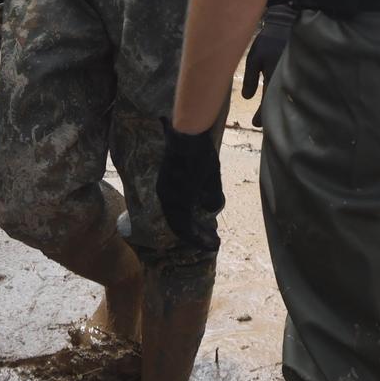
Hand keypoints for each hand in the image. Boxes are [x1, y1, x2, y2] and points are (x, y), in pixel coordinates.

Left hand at [156, 118, 223, 252]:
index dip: (190, 228)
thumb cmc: (199, 151)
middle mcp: (165, 194)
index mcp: (168, 188)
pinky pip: (187, 222)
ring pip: (181, 226)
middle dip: (195, 238)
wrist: (193, 135)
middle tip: (212, 245)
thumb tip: (210, 208)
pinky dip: (198, 234)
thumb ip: (207, 192)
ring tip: (214, 244)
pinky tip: (212, 239)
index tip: (206, 236)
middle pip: (177, 224)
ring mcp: (171, 196)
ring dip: (198, 239)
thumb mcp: (207, 175)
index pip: (176, 214)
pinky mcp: (179, 197)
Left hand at [240, 4, 293, 127]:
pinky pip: (292, 88)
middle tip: (265, 125)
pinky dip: (286, 95)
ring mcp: (294, 75)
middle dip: (272, 114)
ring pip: (286, 96)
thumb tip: (246, 98)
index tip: (256, 123)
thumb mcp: (255, 56)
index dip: (262, 115)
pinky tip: (282, 99)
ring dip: (279, 105)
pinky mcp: (298, 71)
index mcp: (274, 77)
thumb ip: (250, 78)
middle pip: (279, 103)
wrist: (288, 23)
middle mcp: (286, 79)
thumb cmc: (269, 39)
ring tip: (274, 115)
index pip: (268, 102)